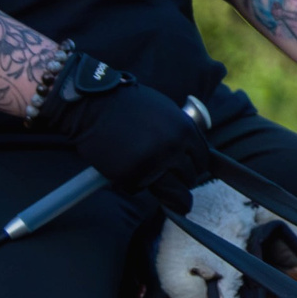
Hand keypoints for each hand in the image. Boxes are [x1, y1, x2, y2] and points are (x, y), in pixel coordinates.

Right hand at [32, 51, 210, 211]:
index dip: (194, 167)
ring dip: (164, 191)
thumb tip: (193, 153)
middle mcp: (173, 148)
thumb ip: (181, 131)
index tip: (186, 170)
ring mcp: (153, 163)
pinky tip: (124, 170)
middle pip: (189, 178)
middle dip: (180, 180)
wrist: (94, 104)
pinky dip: (132, 184)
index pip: (202, 160)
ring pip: (172, 193)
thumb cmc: (128, 105)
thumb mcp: (166, 111)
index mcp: (185, 130)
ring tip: (151, 181)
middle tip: (167, 178)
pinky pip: (139, 189)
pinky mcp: (131, 174)